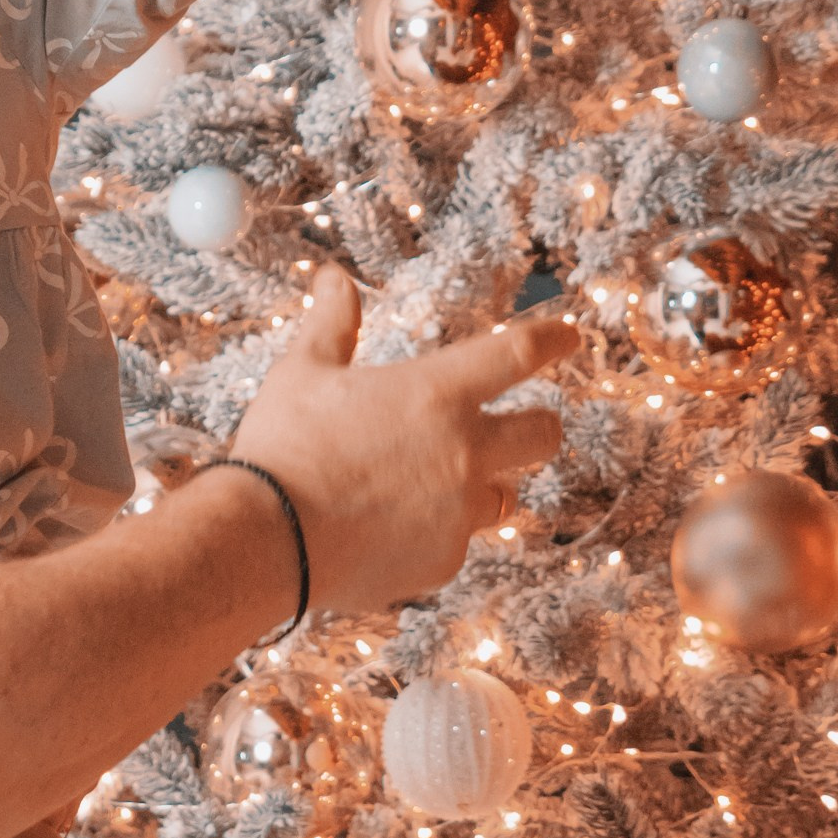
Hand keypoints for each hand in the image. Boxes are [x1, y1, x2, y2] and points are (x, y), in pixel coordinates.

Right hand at [230, 265, 572, 615]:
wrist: (268, 542)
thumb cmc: (283, 446)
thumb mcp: (303, 373)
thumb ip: (331, 324)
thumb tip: (333, 277)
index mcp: (437, 393)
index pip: (516, 354)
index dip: (551, 339)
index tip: (569, 335)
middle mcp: (465, 451)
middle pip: (543, 434)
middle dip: (541, 424)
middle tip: (523, 423)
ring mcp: (459, 512)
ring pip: (505, 496)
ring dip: (487, 484)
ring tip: (442, 484)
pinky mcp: (442, 561)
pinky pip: (457, 542)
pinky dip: (437, 532)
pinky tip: (393, 529)